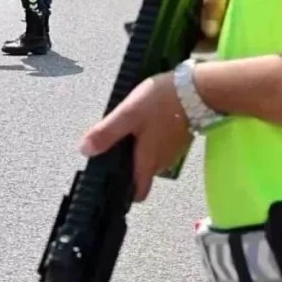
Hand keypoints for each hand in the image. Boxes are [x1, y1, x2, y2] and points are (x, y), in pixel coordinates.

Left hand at [79, 72, 192, 202]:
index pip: (138, 193)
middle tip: (114, 144)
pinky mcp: (179, 139)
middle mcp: (162, 162)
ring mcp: (173, 151)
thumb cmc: (161, 102)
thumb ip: (107, 133)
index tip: (110, 182)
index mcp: (148, 162)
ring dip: (139, 150)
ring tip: (128, 130)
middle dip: (127, 164)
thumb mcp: (128, 115)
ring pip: (150, 159)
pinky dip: (151, 140)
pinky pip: (160, 147)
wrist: (196, 87)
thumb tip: (85, 150)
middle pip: (141, 174)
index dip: (124, 192)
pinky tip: (145, 122)